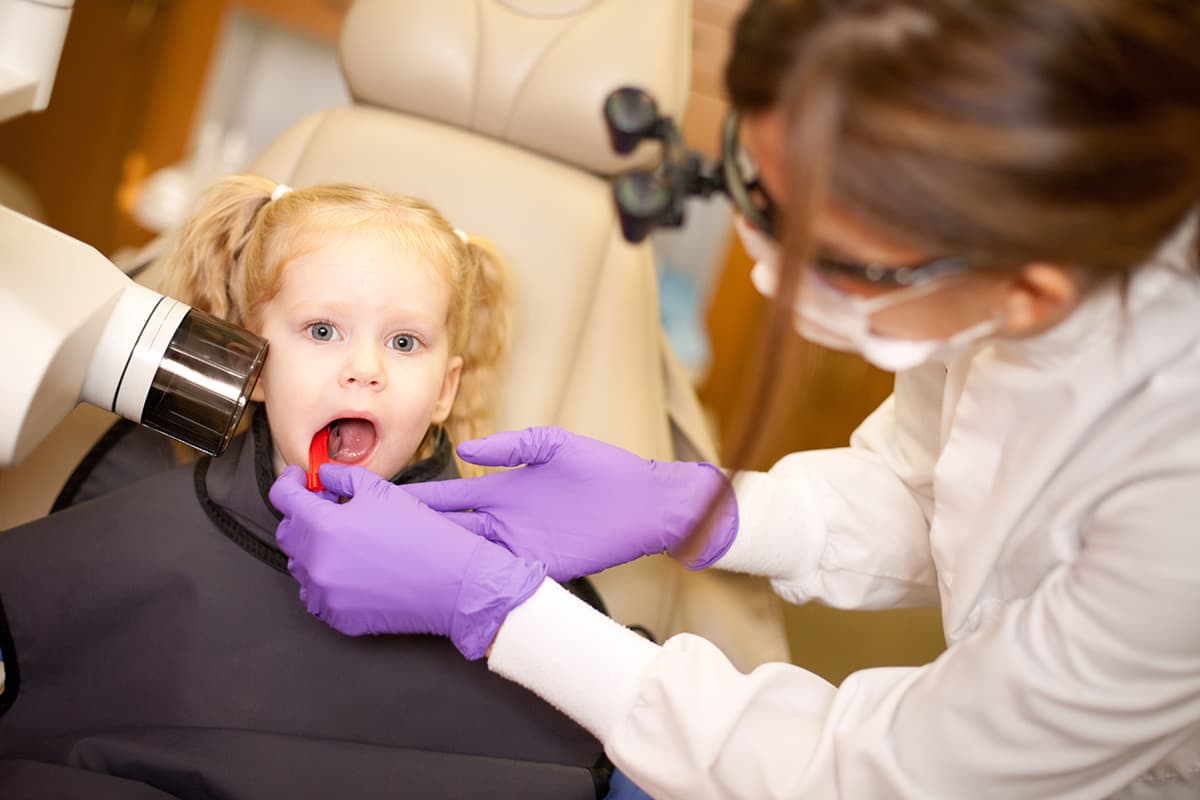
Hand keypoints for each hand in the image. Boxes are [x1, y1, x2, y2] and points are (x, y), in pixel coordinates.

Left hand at [269, 463, 545, 658]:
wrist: (453, 584)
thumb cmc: (424, 536)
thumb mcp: (384, 493)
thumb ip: (344, 478)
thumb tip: (325, 478)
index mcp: (323, 526)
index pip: (283, 498)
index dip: (289, 482)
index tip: (299, 478)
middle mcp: (316, 562)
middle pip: (288, 533)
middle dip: (303, 516)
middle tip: (329, 508)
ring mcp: (324, 594)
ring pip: (301, 565)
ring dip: (315, 549)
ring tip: (348, 541)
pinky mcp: (336, 617)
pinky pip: (317, 594)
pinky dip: (327, 579)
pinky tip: (355, 568)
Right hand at [402, 427, 737, 581]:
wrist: (646, 501)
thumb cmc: (603, 469)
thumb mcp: (553, 445)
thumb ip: (510, 447)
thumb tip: (465, 450)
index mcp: (502, 491)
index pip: (448, 497)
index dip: (415, 500)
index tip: (379, 500)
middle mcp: (503, 522)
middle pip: (448, 530)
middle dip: (413, 535)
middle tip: (372, 538)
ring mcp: (519, 545)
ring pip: (467, 555)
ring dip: (437, 560)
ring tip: (396, 564)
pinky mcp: (541, 565)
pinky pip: (501, 574)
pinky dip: (476, 579)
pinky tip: (447, 583)